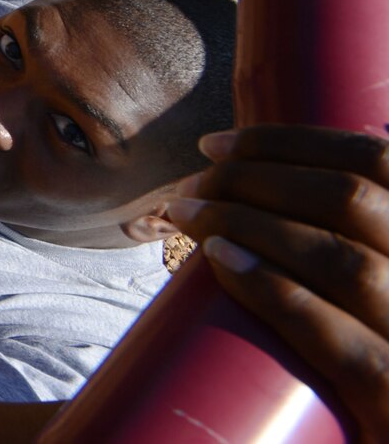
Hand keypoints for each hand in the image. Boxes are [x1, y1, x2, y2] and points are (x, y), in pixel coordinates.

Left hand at [168, 125, 388, 434]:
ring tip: (188, 218)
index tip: (215, 146)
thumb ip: (349, 229)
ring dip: (248, 224)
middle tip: (190, 189)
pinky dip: (278, 293)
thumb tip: (266, 175)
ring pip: (343, 261)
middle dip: (252, 179)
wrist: (378, 432)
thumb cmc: (367, 346)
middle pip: (351, 199)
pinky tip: (222, 263)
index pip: (378, 162)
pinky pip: (344, 344)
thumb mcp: (369, 278)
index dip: (291, 143)